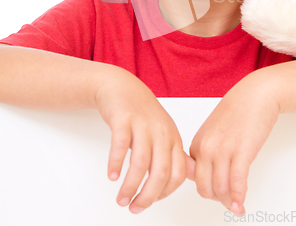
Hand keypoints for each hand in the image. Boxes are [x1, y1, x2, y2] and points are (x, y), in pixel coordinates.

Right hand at [94, 68, 193, 213]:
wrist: (122, 87)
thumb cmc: (143, 113)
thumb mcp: (163, 132)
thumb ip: (172, 154)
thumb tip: (182, 178)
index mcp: (173, 138)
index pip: (178, 173)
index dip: (165, 193)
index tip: (151, 202)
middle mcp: (161, 132)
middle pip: (160, 172)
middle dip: (147, 196)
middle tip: (134, 207)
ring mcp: (143, 124)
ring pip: (140, 162)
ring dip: (129, 186)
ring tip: (121, 198)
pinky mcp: (124, 119)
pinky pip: (120, 145)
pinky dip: (115, 164)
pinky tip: (112, 175)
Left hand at [189, 69, 279, 214]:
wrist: (256, 94)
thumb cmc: (238, 110)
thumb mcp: (213, 131)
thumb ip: (207, 151)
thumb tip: (210, 175)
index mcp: (197, 143)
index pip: (194, 179)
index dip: (207, 190)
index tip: (216, 195)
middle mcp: (206, 148)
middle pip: (204, 188)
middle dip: (217, 199)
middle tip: (228, 202)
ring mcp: (222, 150)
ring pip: (220, 189)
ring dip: (230, 202)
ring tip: (238, 205)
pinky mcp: (241, 151)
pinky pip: (237, 182)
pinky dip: (239, 198)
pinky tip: (241, 205)